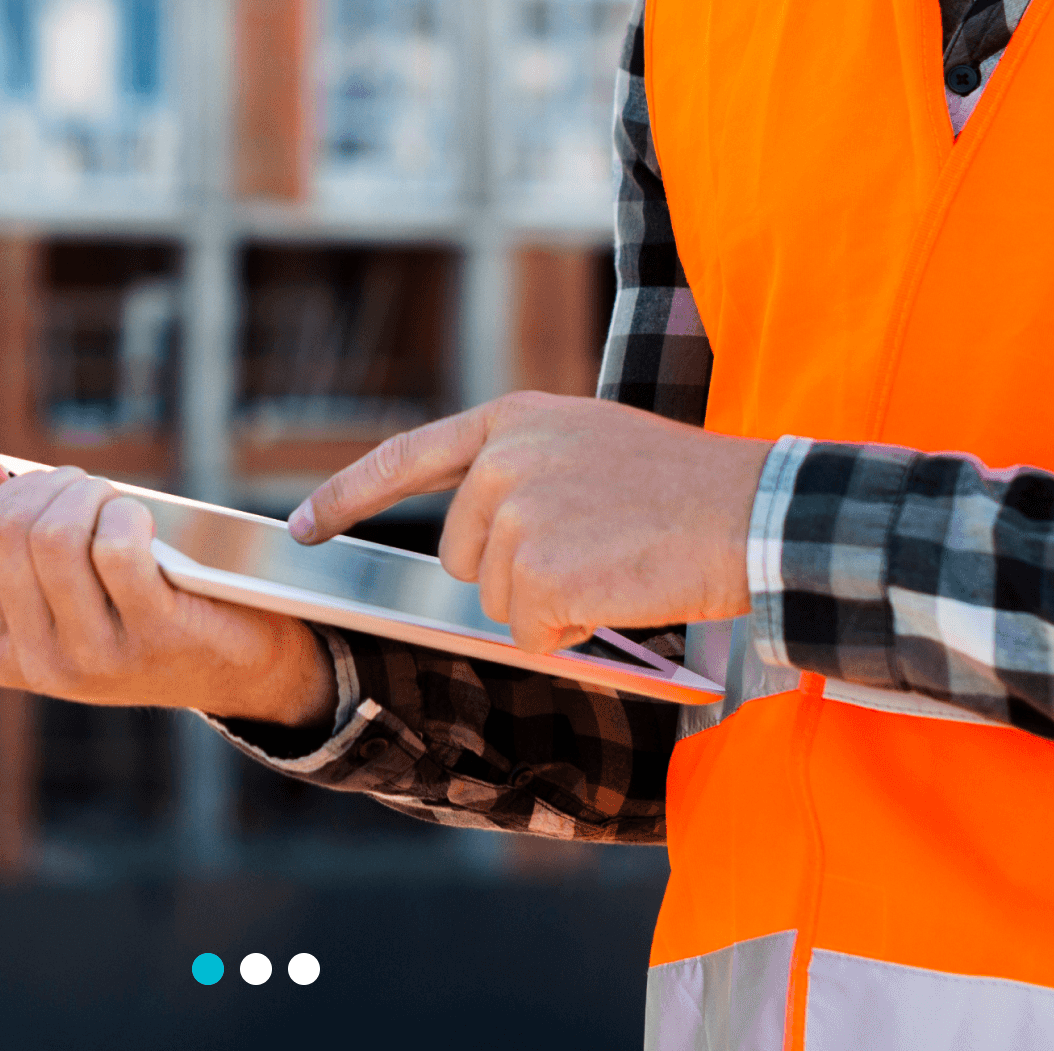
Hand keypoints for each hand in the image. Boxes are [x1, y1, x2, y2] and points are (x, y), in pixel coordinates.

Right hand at [0, 438, 337, 728]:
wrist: (227, 661)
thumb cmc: (130, 600)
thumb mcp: (57, 570)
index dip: (22, 486)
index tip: (62, 490)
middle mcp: (37, 664)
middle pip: (16, 527)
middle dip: (59, 483)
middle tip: (96, 490)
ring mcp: (93, 658)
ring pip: (57, 536)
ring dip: (93, 494)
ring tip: (118, 503)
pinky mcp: (152, 638)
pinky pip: (117, 549)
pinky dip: (130, 514)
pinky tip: (145, 521)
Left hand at [286, 393, 770, 654]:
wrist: (751, 508)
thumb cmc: (680, 485)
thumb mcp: (587, 444)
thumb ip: (522, 470)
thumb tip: (476, 540)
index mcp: (512, 419)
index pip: (406, 457)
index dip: (347, 496)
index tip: (302, 526)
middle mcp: (502, 460)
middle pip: (463, 555)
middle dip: (516, 573)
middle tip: (594, 550)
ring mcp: (519, 515)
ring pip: (500, 601)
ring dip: (552, 605)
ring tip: (615, 564)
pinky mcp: (543, 572)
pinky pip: (531, 633)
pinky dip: (571, 635)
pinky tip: (617, 596)